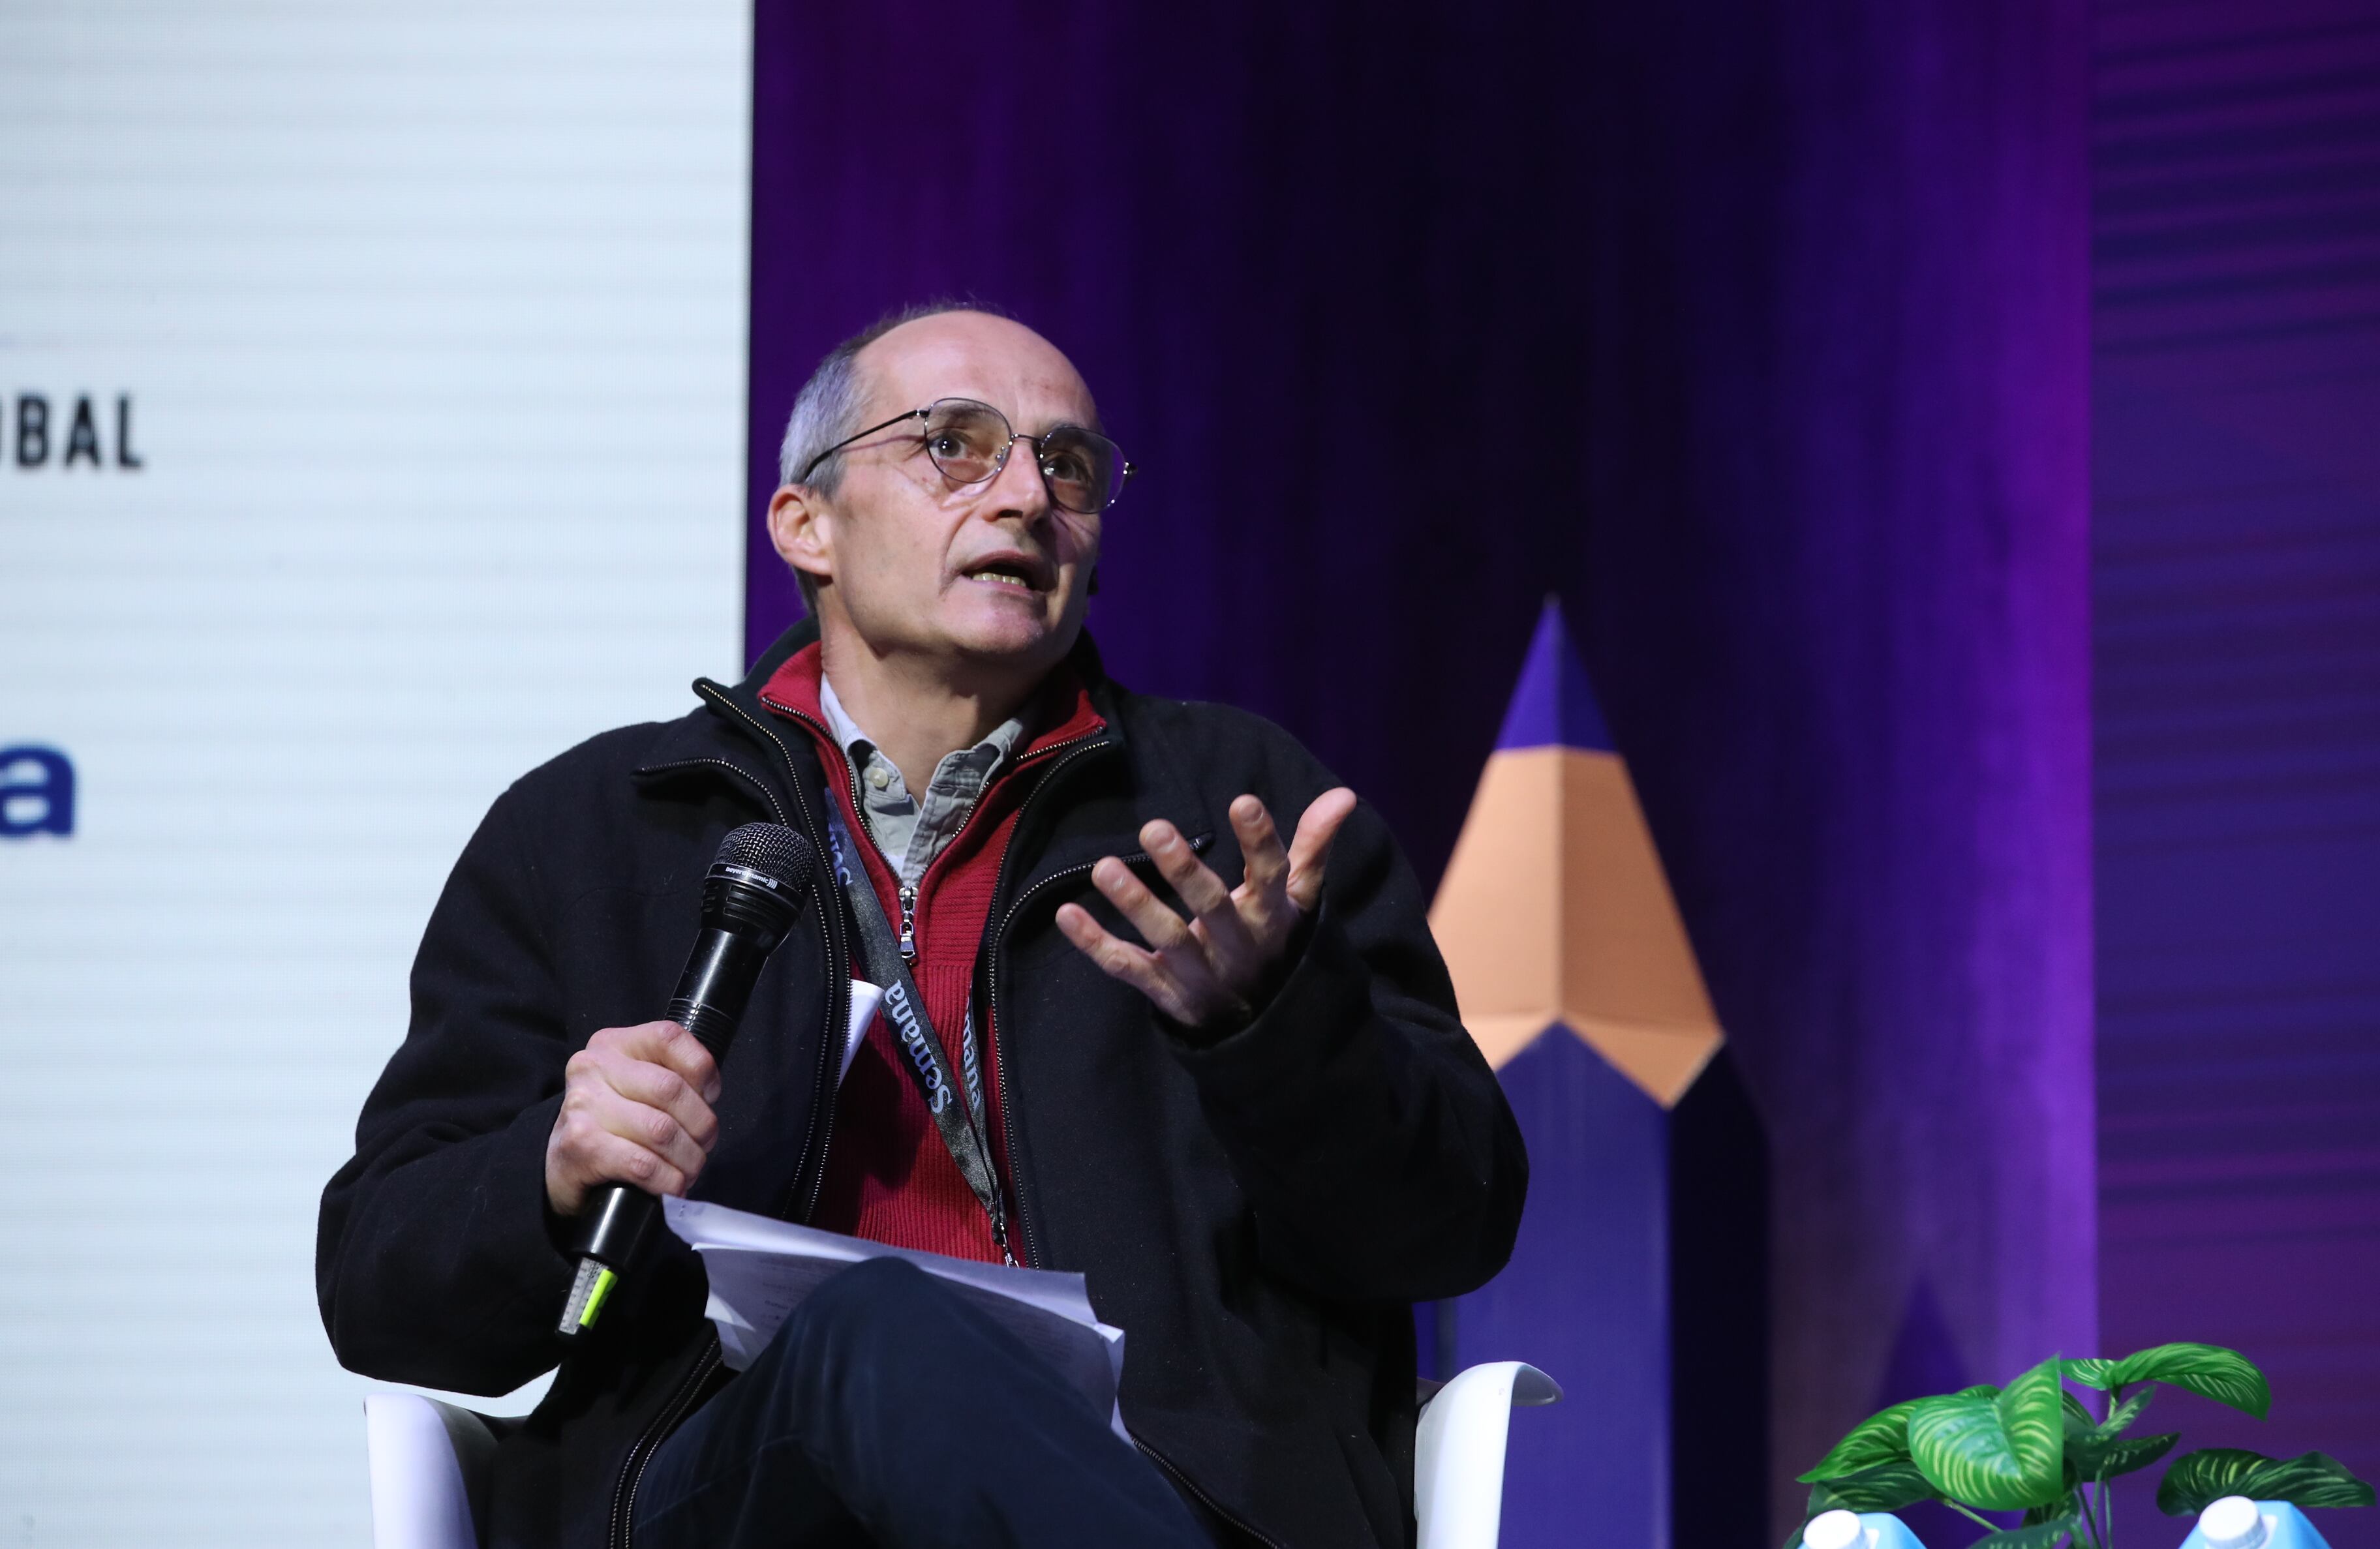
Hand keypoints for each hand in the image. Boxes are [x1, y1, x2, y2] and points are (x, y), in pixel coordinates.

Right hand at [544, 1020, 721, 1215]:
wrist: (558, 1165)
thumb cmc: (610, 1124)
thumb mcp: (634, 1085)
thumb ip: (668, 1075)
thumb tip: (708, 1095)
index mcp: (612, 1044)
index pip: (668, 1038)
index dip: (701, 1069)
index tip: (709, 1097)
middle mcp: (593, 1067)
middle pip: (670, 1089)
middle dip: (701, 1124)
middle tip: (703, 1145)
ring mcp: (583, 1107)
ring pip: (661, 1130)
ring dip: (688, 1158)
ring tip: (690, 1169)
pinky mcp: (580, 1147)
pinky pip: (643, 1164)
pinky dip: (668, 1180)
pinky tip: (672, 1185)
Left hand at [1056, 787, 1358, 1029]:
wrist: (1265, 1031)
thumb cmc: (1276, 944)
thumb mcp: (1300, 902)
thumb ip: (1313, 848)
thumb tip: (1343, 795)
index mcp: (1271, 917)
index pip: (1271, 876)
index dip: (1260, 841)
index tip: (1243, 801)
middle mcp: (1236, 945)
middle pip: (1211, 908)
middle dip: (1183, 871)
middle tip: (1153, 828)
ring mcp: (1199, 973)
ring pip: (1166, 940)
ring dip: (1135, 904)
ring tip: (1102, 867)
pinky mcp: (1166, 993)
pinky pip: (1127, 969)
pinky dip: (1095, 945)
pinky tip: (1066, 913)